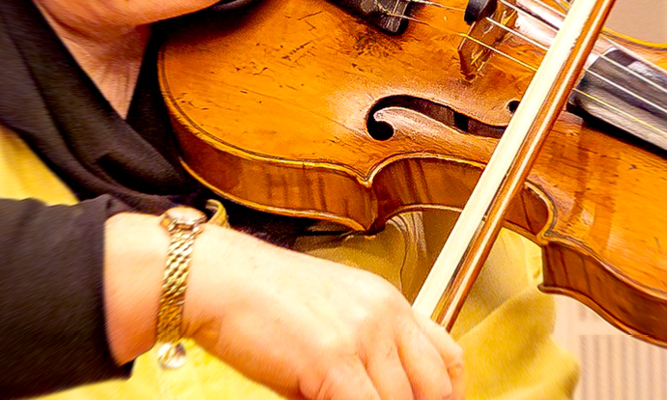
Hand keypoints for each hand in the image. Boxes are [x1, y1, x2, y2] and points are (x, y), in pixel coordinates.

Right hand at [182, 223, 464, 399]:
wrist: (219, 280)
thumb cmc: (261, 300)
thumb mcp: (332, 316)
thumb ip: (365, 352)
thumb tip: (378, 394)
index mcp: (387, 301)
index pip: (447, 356)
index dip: (446, 394)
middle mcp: (384, 314)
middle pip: (433, 386)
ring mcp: (362, 336)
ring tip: (331, 398)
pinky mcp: (334, 360)